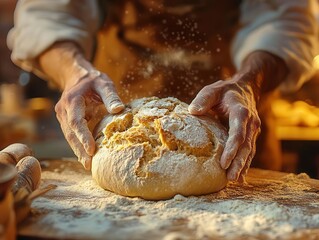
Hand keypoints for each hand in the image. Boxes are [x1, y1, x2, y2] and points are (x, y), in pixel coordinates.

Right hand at [55, 70, 123, 169]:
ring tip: (88, 165)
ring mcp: (63, 117)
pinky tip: (85, 157)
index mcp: (72, 101)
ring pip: (69, 137)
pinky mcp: (66, 121)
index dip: (83, 136)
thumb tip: (119, 110)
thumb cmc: (93, 80)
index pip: (76, 121)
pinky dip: (78, 146)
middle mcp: (63, 110)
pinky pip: (71, 136)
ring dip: (78, 151)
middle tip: (89, 165)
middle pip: (70, 133)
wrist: (77, 77)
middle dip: (80, 150)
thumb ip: (111, 96)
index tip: (91, 150)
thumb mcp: (104, 83)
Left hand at [189, 51, 287, 180]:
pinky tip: (240, 176)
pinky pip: (248, 151)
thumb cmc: (225, 91)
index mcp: (241, 112)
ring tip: (235, 180)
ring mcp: (253, 130)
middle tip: (231, 178)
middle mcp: (251, 123)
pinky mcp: (251, 135)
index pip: (238, 133)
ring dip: (242, 166)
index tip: (224, 163)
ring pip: (249, 151)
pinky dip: (245, 163)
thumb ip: (203, 99)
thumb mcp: (212, 90)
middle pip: (246, 146)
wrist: (245, 89)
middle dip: (239, 163)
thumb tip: (193, 111)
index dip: (232, 148)